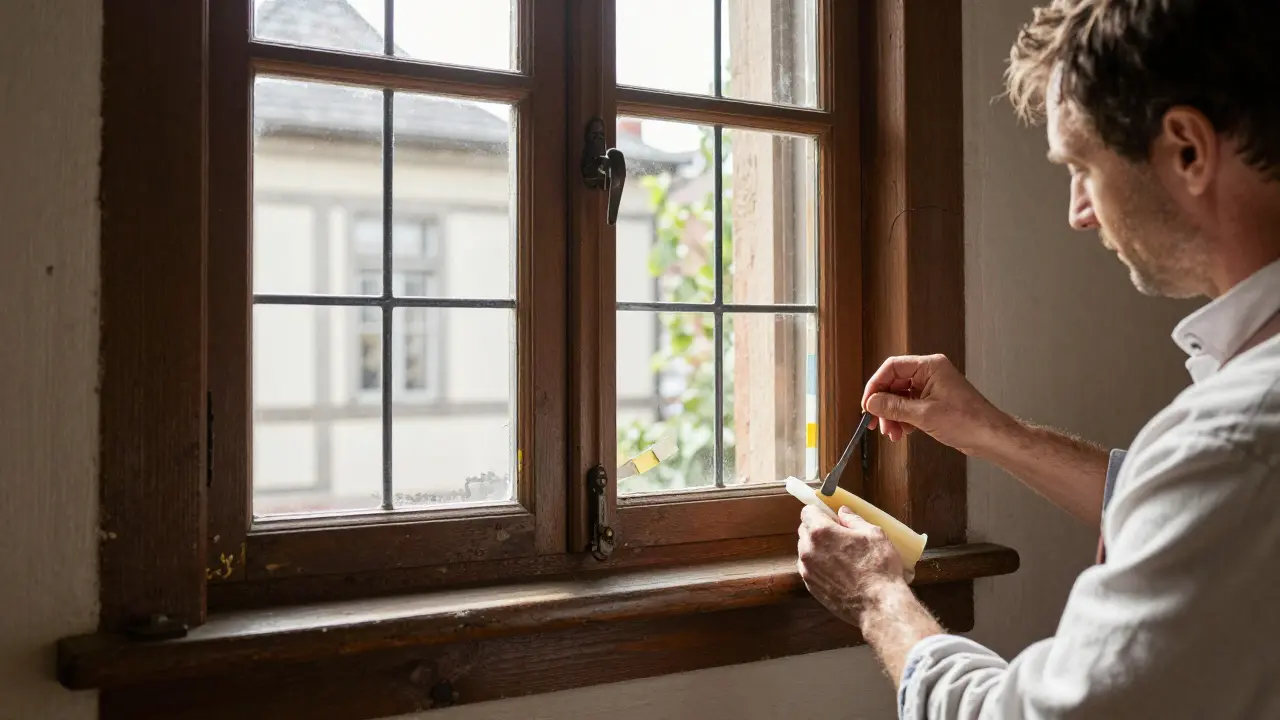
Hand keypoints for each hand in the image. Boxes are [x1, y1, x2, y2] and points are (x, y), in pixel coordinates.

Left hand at [797, 505, 909, 626]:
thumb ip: (853, 519)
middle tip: (840, 536)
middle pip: (805, 531)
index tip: (831, 516)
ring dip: (818, 549)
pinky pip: (810, 569)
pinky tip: (838, 571)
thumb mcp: (873, 534)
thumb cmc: (879, 568)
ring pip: (806, 551)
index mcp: (821, 532)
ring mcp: (808, 571)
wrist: (878, 605)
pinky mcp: (811, 587)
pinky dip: (819, 566)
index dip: (820, 512)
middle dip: (819, 529)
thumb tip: (843, 512)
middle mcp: (808, 550)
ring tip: (841, 556)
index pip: (807, 512)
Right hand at [862, 353, 1010, 454]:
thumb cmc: (968, 421)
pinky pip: (910, 406)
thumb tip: (872, 402)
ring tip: (892, 433)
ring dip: (893, 416)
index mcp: (930, 367)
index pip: (892, 368)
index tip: (867, 403)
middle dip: (884, 405)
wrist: (990, 437)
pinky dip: (903, 419)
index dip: (876, 385)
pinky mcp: (934, 402)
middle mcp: (930, 374)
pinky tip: (903, 432)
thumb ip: (894, 407)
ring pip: (901, 397)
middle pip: (894, 384)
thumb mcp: (924, 415)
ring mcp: (932, 388)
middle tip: (876, 422)